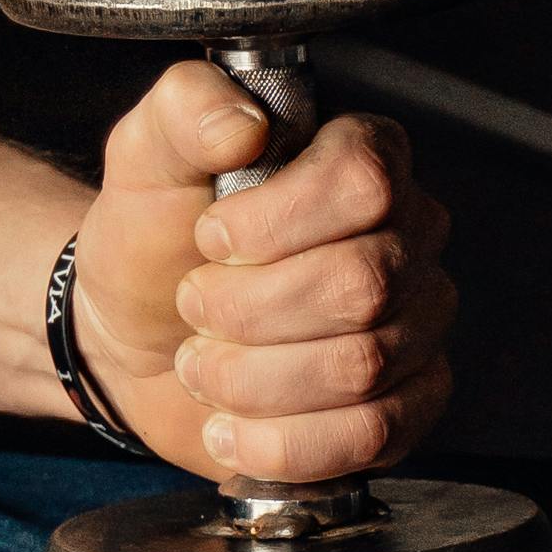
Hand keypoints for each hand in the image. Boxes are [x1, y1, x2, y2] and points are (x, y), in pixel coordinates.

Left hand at [67, 63, 454, 485]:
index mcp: (364, 160)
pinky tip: (232, 425)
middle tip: (195, 305)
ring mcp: (417, 328)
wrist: (134, 339)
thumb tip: (242, 125)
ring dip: (250, 376)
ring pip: (362, 366)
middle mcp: (409, 240)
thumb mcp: (146, 156)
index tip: (210, 235)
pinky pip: (370, 435)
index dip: (275, 222)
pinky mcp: (406, 408)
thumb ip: (186, 110)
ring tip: (202, 364)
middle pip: (362, 284)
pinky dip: (281, 441)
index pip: (364, 182)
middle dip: (248, 308)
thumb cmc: (154, 239)